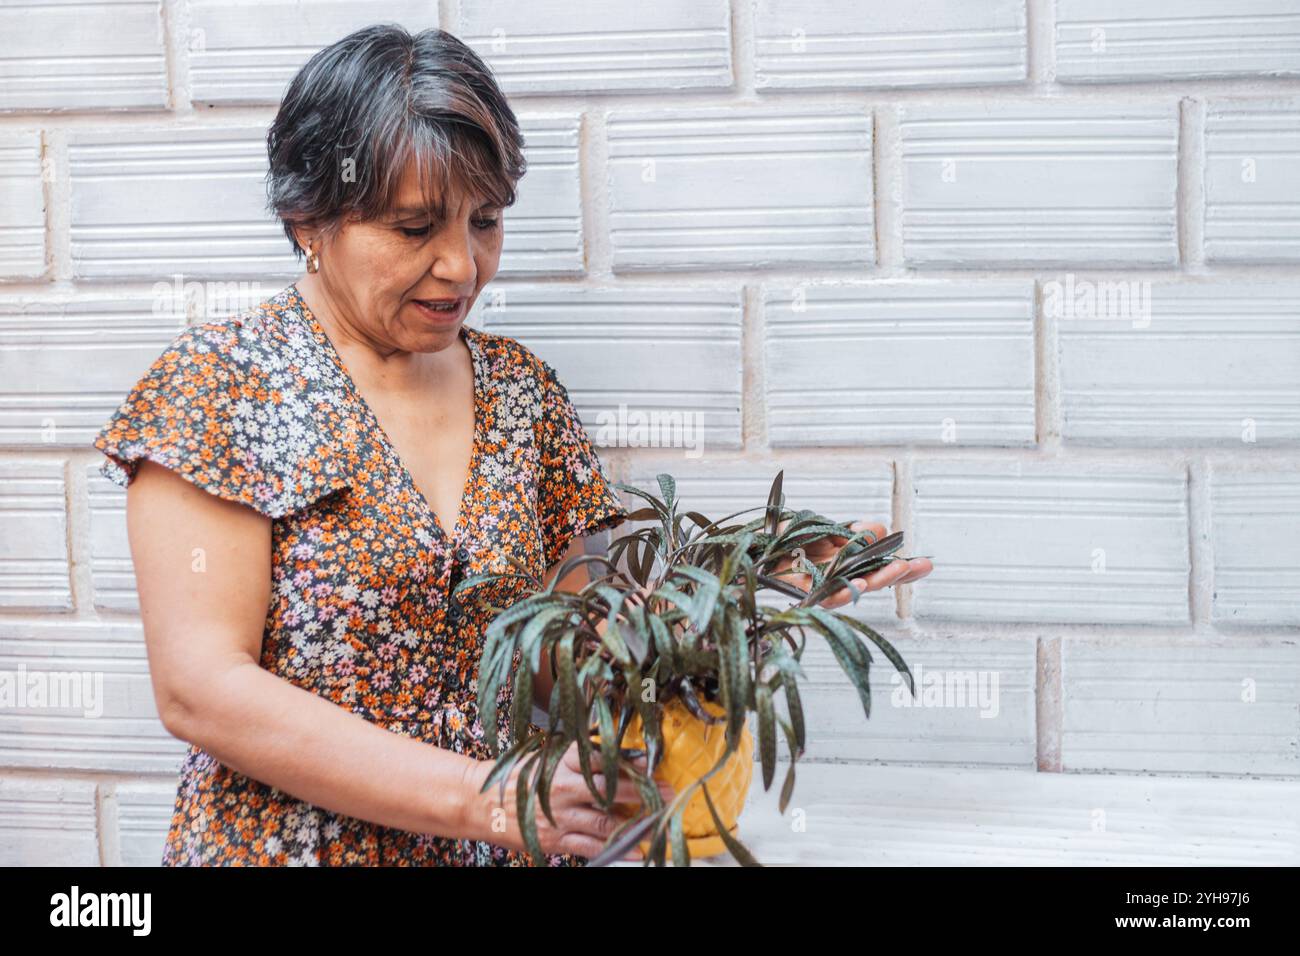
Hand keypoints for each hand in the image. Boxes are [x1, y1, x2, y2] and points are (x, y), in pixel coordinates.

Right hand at [482, 741, 673, 860]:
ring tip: (660, 821)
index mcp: (562, 760)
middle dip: (644, 793)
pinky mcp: (557, 840)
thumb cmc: (520, 775)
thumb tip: (613, 744)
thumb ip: (580, 752)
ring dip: (637, 823)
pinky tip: (638, 849)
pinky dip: (617, 849)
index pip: (604, 760)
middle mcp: (564, 787)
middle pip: (612, 790)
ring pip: (606, 821)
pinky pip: (593, 846)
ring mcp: (561, 816)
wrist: (483, 803)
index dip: (633, 765)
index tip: (654, 768)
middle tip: (669, 793)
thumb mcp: (548, 754)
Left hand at [772, 518, 932, 610]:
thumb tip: (875, 531)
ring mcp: (826, 585)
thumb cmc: (783, 538)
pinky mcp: (807, 595)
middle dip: (901, 572)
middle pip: (876, 577)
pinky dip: (846, 593)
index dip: (900, 562)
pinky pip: (830, 597)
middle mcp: (840, 573)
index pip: (879, 561)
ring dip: (881, 578)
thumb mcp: (820, 526)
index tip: (923, 561)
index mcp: (846, 557)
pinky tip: (862, 585)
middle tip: (924, 566)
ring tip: (899, 569)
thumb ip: (850, 532)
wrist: (749, 549)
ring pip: (859, 586)